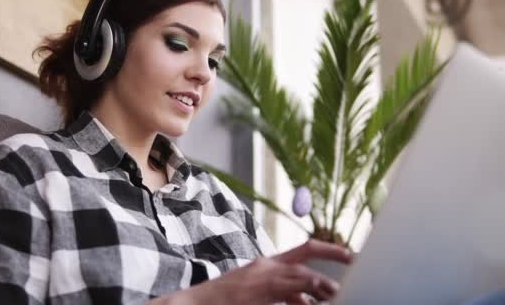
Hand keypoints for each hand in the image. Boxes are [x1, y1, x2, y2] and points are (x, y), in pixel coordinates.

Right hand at [156, 239, 351, 304]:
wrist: (196, 304)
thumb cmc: (227, 300)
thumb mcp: (260, 293)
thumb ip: (286, 294)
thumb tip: (308, 301)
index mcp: (269, 264)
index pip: (305, 250)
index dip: (329, 250)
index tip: (350, 255)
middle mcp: (267, 268)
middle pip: (306, 257)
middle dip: (332, 256)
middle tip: (354, 262)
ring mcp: (261, 281)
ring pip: (299, 277)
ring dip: (320, 286)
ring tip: (336, 294)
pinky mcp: (257, 295)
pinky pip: (287, 296)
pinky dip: (301, 299)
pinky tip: (309, 304)